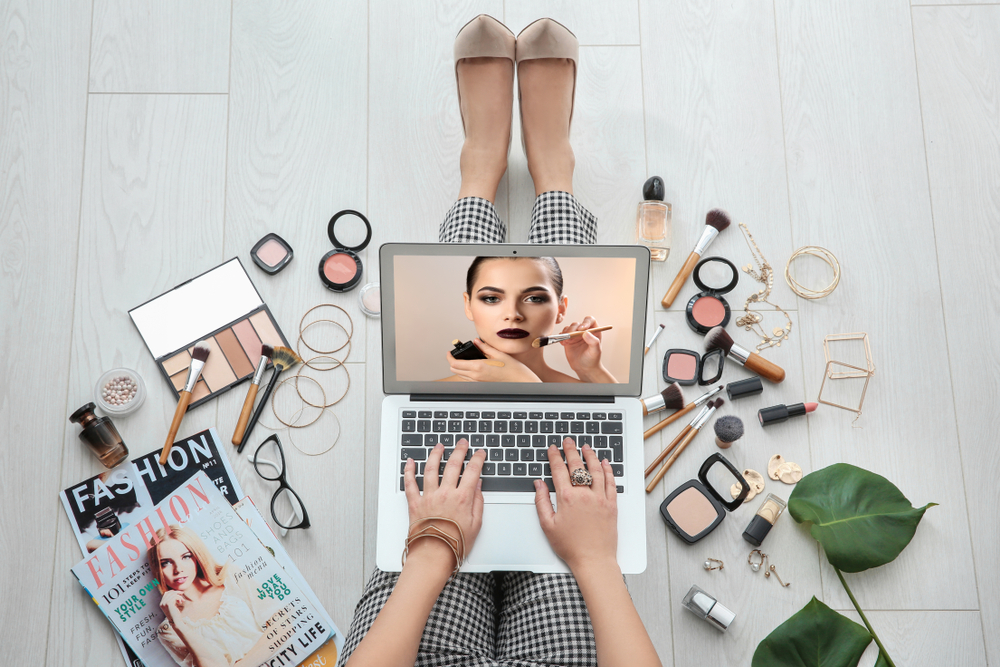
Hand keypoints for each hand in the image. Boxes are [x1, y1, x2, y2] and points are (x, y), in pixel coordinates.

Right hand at [159, 590, 188, 625]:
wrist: (175, 621)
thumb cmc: (175, 614)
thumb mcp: (172, 606)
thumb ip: (171, 600)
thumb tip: (175, 591)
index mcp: (162, 604)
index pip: (166, 593)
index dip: (173, 592)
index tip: (179, 593)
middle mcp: (162, 603)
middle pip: (169, 592)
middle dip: (177, 593)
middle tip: (182, 594)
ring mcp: (164, 603)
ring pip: (173, 594)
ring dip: (179, 596)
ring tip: (182, 601)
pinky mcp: (168, 603)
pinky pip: (175, 596)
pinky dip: (179, 598)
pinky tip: (180, 602)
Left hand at [403, 438, 486, 571]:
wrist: (433, 556)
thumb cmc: (455, 544)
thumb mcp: (476, 525)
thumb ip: (478, 503)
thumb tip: (478, 486)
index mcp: (462, 499)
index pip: (472, 472)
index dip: (478, 459)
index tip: (479, 453)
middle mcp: (445, 494)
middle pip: (453, 465)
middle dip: (459, 450)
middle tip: (462, 443)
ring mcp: (429, 497)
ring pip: (431, 469)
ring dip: (435, 455)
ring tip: (439, 446)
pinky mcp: (415, 503)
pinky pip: (410, 483)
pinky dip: (409, 471)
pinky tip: (410, 462)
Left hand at [446, 338, 540, 382]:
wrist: (520, 382)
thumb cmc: (512, 369)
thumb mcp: (498, 354)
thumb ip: (484, 347)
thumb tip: (476, 341)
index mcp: (478, 366)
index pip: (455, 363)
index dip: (450, 357)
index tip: (449, 352)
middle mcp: (476, 376)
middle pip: (455, 370)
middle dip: (453, 362)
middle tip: (456, 355)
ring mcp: (479, 381)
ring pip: (461, 375)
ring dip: (459, 367)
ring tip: (464, 359)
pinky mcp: (482, 384)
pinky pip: (468, 378)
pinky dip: (466, 372)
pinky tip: (473, 366)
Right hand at [533, 437, 617, 570]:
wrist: (593, 560)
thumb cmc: (570, 546)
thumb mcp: (548, 525)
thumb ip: (541, 501)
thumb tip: (538, 484)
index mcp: (567, 498)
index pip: (559, 470)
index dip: (555, 457)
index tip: (553, 449)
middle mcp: (584, 494)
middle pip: (577, 466)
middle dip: (571, 450)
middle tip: (568, 441)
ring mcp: (600, 498)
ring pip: (596, 470)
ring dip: (590, 456)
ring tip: (586, 447)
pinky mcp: (612, 505)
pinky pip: (611, 482)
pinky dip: (608, 470)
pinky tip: (605, 463)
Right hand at [559, 317, 607, 381]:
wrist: (584, 368)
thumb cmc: (592, 360)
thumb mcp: (595, 351)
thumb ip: (594, 342)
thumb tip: (586, 332)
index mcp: (594, 331)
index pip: (590, 320)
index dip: (585, 322)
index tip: (581, 328)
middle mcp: (584, 331)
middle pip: (577, 324)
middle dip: (573, 330)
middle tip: (571, 338)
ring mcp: (576, 335)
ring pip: (569, 328)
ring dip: (567, 333)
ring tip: (567, 342)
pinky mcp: (568, 339)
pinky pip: (563, 334)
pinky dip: (562, 337)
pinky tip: (563, 344)